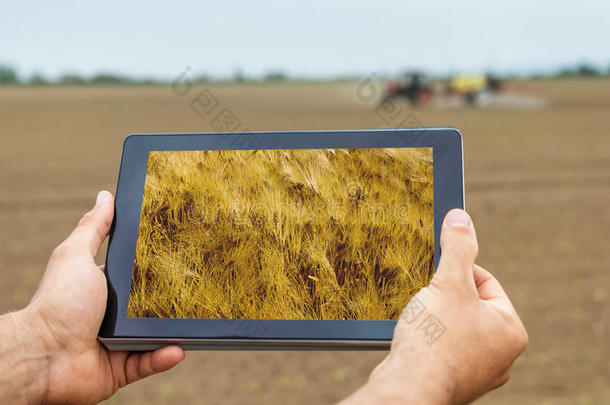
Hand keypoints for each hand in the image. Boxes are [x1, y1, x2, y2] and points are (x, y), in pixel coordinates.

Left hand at [1, 191, 183, 404]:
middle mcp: (112, 315)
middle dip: (172, 300)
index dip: (157, 267)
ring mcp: (118, 342)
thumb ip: (94, 228)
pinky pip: (149, 361)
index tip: (182, 257)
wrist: (44, 355)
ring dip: (174, 331)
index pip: (137, 275)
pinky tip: (178, 348)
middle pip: (151, 305)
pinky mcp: (121, 367)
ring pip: (156, 335)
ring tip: (196, 321)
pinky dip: (164, 356)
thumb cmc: (58, 301)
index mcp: (105, 288)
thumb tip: (106, 195)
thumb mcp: (76, 255)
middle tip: (198, 290)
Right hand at [341, 209, 527, 404]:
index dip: (457, 272)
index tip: (437, 277)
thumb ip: (458, 248)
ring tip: (420, 321)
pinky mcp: (452, 379)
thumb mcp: (449, 283)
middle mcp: (499, 355)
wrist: (408, 388)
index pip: (485, 281)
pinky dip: (428, 339)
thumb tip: (461, 217)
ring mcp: (476, 371)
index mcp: (510, 331)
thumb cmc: (434, 340)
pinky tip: (416, 340)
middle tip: (427, 300)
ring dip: (434, 317)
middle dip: (444, 296)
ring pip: (453, 326)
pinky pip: (441, 347)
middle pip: (468, 304)